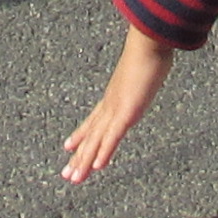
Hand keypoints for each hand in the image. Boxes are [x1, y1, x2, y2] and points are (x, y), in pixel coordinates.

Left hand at [60, 25, 176, 181]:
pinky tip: (98, 166)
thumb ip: (145, 71)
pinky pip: (113, 136)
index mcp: (114, 95)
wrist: (150, 39)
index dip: (80, 134)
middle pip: (91, 135)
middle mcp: (111, 103)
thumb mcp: (146, 66)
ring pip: (97, 140)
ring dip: (86, 161)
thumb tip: (151, 64)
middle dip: (79, 156)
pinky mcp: (127, 111)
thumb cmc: (151, 48)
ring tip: (74, 179)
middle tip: (66, 175)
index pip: (93, 119)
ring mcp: (117, 107)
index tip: (68, 146)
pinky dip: (105, 151)